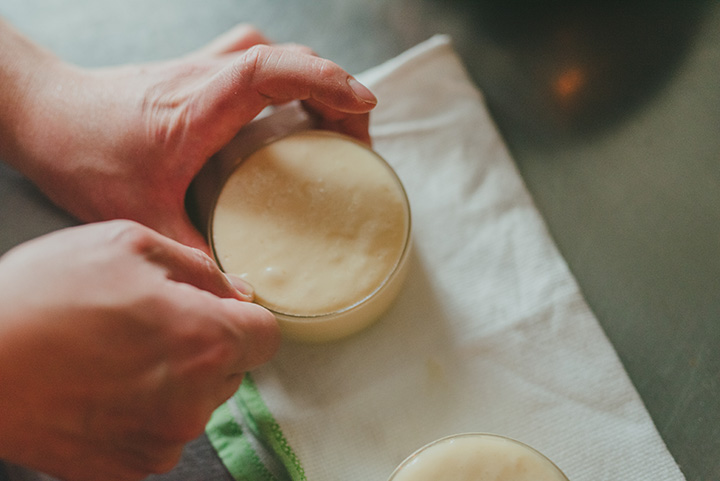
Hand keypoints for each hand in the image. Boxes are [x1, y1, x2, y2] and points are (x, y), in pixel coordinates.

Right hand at [0, 220, 279, 480]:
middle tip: (147, 325)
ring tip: (114, 355)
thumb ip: (197, 267)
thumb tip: (234, 290)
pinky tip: (101, 389)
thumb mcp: (127, 246)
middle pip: (230, 369)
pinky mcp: (129, 468)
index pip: (266, 335)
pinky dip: (143, 413)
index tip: (217, 312)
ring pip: (195, 402)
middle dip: (204, 345)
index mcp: (207, 340)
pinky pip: (160, 432)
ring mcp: (162, 439)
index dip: (243, 318)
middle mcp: (195, 399)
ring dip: (173, 380)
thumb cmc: (43, 297)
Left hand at [4, 23, 376, 252]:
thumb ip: (194, 256)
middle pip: (289, 60)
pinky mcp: (199, 73)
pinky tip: (288, 107)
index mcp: (199, 105)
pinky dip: (287, 75)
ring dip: (313, 80)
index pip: (272, 71)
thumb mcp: (140, 214)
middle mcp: (207, 76)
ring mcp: (203, 68)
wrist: (46, 113)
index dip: (325, 82)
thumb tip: (240, 293)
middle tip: (355, 140)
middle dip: (335, 92)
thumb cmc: (84, 152)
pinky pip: (257, 59)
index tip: (363, 105)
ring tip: (333, 122)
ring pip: (276, 54)